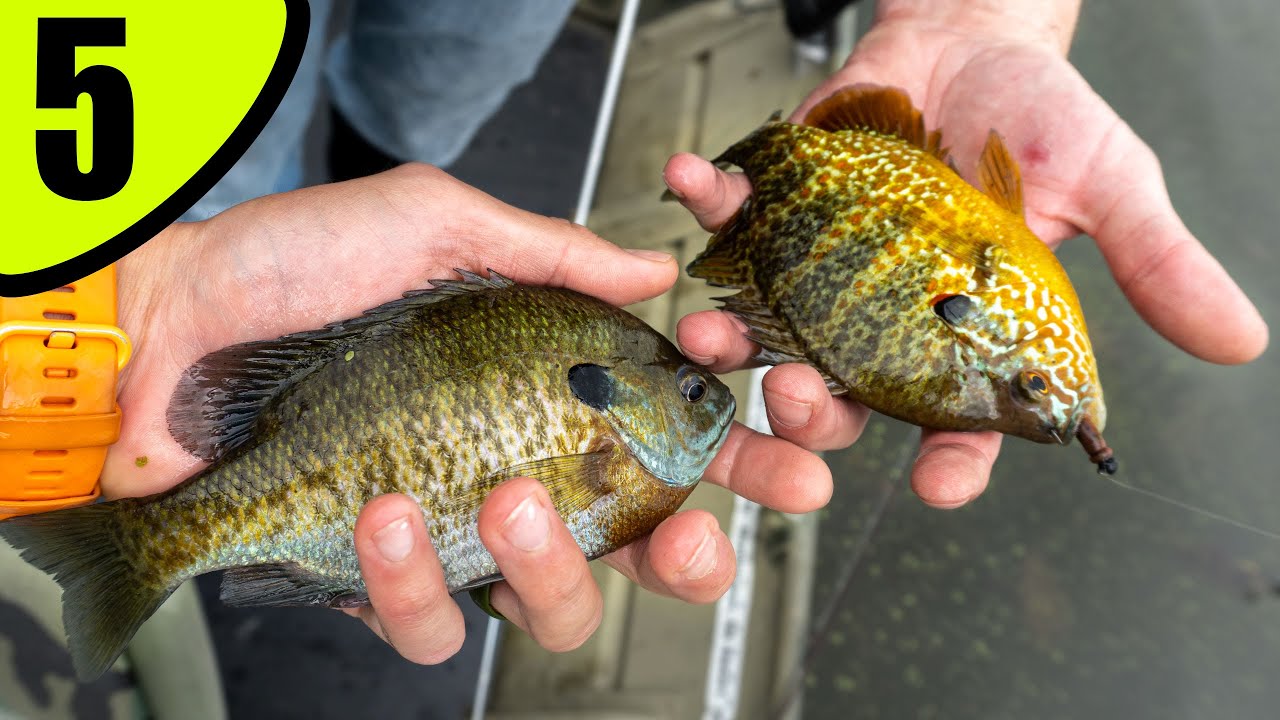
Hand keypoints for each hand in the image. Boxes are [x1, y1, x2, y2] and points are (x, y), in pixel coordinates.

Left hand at [108, 165, 832, 662]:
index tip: (790, 461)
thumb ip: (554, 251)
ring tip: (510, 496)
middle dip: (688, 559)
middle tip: (690, 539)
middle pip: (639, 553)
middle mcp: (515, 470)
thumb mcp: (436, 225)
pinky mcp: (381, 578)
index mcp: (543, 392)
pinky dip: (419, 578)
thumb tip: (656, 265)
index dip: (743, 460)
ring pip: (552, 608)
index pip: (671, 437)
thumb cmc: (292, 268)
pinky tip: (392, 510)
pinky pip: (434, 621)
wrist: (165, 329)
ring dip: (550, 567)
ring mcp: (452, 534)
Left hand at [664, 4, 1266, 508]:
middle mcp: (883, 316)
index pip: (961, 421)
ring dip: (736, 339)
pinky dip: (710, 203)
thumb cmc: (1041, 115)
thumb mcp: (1111, 183)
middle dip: (815, 412)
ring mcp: (824, 268)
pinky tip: (695, 186)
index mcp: (962, 334)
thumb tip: (1240, 340)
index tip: (941, 485)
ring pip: (772, 331)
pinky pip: (735, 219)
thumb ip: (1154, 261)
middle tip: (803, 402)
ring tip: (713, 335)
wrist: (975, 35)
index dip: (954, 461)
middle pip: (843, 396)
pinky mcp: (781, 208)